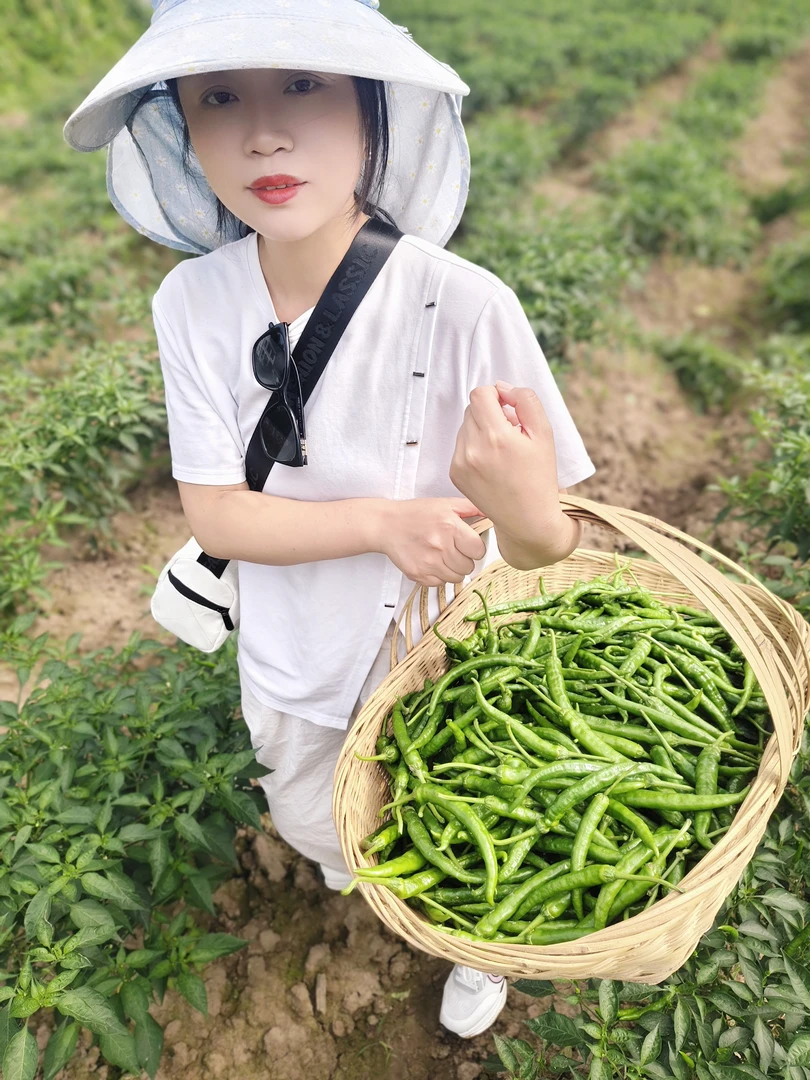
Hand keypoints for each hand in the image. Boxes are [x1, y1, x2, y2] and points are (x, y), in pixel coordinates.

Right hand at [377, 497, 486, 586]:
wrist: (386, 525)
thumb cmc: (416, 514)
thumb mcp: (445, 504)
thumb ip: (471, 507)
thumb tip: (493, 511)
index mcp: (450, 527)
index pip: (479, 550)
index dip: (475, 548)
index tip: (467, 544)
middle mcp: (440, 546)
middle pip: (468, 567)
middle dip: (464, 559)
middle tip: (453, 550)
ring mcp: (429, 563)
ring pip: (456, 578)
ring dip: (453, 569)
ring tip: (443, 556)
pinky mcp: (419, 575)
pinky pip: (440, 583)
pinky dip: (439, 576)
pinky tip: (432, 562)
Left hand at [449, 382, 577, 567]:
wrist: (527, 519)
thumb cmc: (539, 476)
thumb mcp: (544, 433)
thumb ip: (526, 401)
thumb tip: (502, 388)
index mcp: (496, 436)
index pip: (480, 394)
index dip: (497, 396)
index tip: (510, 410)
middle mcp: (472, 449)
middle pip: (472, 409)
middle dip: (491, 413)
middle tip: (511, 432)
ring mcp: (460, 463)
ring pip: (465, 426)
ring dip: (482, 429)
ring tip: (502, 450)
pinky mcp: (455, 473)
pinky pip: (460, 445)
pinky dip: (475, 447)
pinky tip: (492, 463)